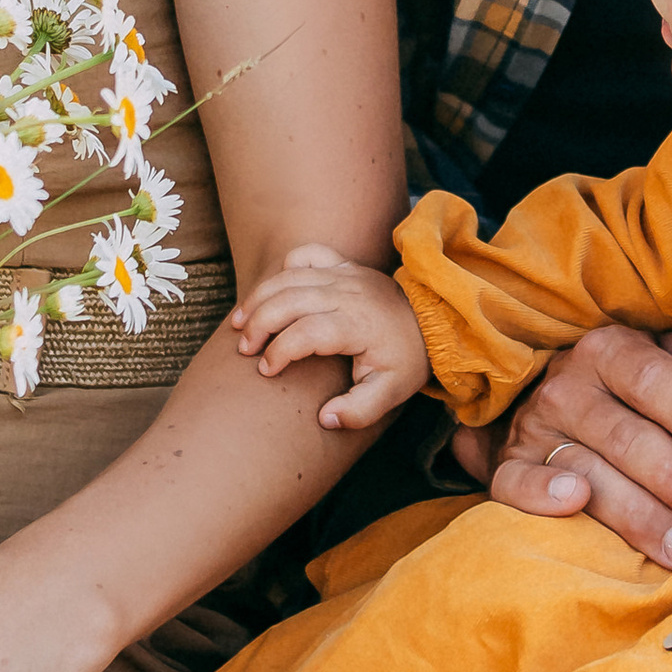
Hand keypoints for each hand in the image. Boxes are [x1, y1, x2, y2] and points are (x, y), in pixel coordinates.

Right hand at [231, 244, 430, 432]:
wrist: (432, 322)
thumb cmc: (405, 359)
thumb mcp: (391, 393)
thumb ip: (359, 411)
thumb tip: (325, 418)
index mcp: (357, 324)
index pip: (306, 332)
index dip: (280, 351)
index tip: (267, 371)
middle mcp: (347, 293)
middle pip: (288, 299)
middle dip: (258, 324)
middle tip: (245, 350)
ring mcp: (344, 274)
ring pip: (288, 276)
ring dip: (258, 298)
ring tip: (239, 324)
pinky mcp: (343, 265)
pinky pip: (305, 254)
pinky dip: (283, 269)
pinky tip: (271, 292)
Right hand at [454, 328, 671, 566]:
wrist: (552, 408)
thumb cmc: (636, 395)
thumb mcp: (671, 368)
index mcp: (611, 350)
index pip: (654, 377)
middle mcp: (568, 385)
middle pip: (628, 436)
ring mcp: (533, 429)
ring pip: (587, 471)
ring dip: (638, 513)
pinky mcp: (507, 469)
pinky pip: (515, 484)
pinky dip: (540, 493)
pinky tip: (573, 503)